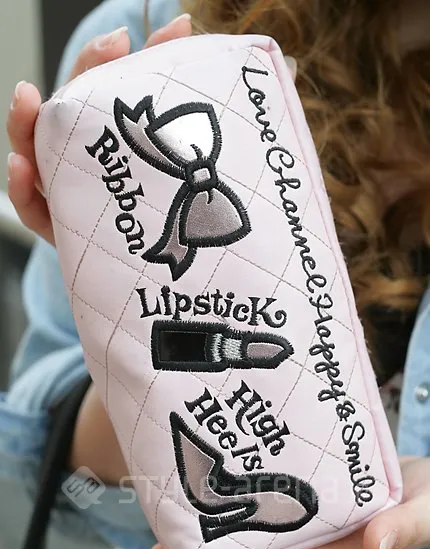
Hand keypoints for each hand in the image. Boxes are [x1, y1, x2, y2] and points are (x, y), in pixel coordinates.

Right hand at [7, 14, 191, 244]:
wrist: (150, 254)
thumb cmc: (150, 195)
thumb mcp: (159, 142)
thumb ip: (163, 86)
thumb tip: (179, 25)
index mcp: (96, 133)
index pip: (88, 87)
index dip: (99, 60)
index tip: (122, 40)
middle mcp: (74, 156)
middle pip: (55, 117)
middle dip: (63, 85)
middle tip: (81, 63)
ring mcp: (63, 189)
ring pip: (33, 155)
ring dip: (25, 125)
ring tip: (27, 99)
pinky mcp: (60, 227)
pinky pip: (34, 209)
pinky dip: (23, 188)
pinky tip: (23, 166)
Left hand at [117, 456, 429, 548]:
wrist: (422, 484)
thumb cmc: (427, 500)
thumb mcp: (423, 513)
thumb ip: (402, 529)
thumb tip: (373, 548)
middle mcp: (300, 543)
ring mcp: (290, 526)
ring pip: (229, 548)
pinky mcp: (287, 503)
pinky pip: (241, 521)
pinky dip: (207, 526)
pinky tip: (177, 527)